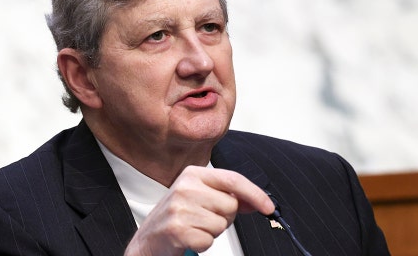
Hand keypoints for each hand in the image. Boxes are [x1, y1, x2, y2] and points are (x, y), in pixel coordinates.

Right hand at [123, 166, 273, 255]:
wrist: (149, 239)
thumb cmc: (176, 217)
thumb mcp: (200, 197)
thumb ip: (228, 196)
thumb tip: (258, 201)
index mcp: (192, 174)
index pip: (233, 179)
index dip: (255, 193)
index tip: (268, 206)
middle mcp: (185, 187)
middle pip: (231, 204)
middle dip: (224, 217)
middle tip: (204, 218)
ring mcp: (179, 208)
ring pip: (221, 224)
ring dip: (211, 231)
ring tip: (194, 227)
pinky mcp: (177, 229)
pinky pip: (208, 240)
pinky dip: (202, 243)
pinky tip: (188, 237)